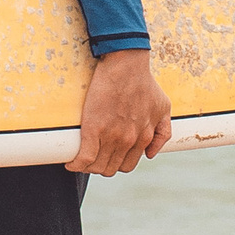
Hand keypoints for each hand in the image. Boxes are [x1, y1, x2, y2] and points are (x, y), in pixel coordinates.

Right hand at [71, 48, 171, 174]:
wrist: (126, 65)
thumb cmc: (144, 82)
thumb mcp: (163, 107)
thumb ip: (163, 132)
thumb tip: (150, 154)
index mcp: (144, 138)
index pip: (127, 165)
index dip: (115, 163)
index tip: (106, 157)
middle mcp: (129, 141)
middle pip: (111, 168)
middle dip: (100, 166)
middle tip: (91, 156)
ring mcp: (112, 136)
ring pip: (97, 167)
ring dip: (87, 166)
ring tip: (80, 159)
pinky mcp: (94, 129)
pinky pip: (84, 158)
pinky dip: (75, 164)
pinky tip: (71, 162)